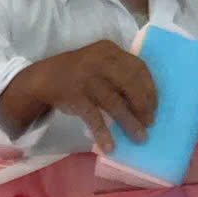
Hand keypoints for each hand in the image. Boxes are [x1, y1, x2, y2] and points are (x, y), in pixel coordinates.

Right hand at [0, 41, 156, 152]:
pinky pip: (94, 117)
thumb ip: (119, 73)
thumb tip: (146, 102)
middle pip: (130, 83)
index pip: (139, 67)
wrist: (42, 79)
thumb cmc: (79, 73)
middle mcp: (99, 61)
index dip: (150, 88)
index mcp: (109, 50)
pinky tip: (110, 146)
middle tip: (149, 123)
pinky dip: (103, 133)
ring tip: (140, 137)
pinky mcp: (75, 95)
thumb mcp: (99, 62)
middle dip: (143, 106)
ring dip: (130, 122)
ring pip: (115, 102)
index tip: (155, 106)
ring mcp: (86, 78)